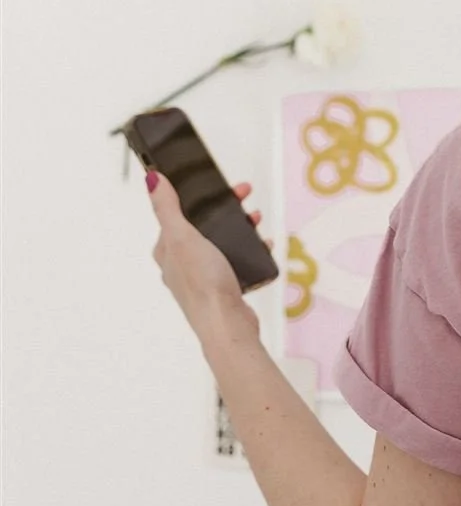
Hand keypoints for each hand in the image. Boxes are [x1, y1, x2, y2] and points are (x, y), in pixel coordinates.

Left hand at [145, 173, 262, 340]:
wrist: (227, 325)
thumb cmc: (202, 284)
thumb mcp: (182, 238)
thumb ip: (167, 208)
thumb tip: (152, 180)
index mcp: (168, 250)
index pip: (177, 213)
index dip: (196, 195)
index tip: (215, 182)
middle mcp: (182, 263)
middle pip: (202, 225)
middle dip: (223, 208)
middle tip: (243, 194)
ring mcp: (203, 276)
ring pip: (220, 242)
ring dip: (238, 226)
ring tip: (255, 219)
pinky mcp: (223, 287)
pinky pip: (236, 260)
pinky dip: (248, 249)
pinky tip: (262, 245)